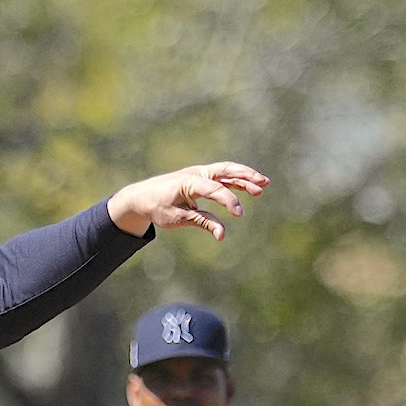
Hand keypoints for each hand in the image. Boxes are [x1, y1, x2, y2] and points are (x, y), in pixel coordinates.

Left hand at [107, 163, 269, 239]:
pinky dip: (235, 181)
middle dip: (245, 176)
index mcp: (188, 182)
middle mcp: (196, 174)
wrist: (142, 197)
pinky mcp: (200, 178)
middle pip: (225, 170)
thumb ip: (202, 223)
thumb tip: (222, 235)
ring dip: (245, 177)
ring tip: (264, 184)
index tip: (239, 214)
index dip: (229, 201)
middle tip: (263, 183)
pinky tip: (249, 186)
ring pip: (226, 172)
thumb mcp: (177, 219)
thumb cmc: (158, 208)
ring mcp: (199, 174)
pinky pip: (221, 177)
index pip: (214, 189)